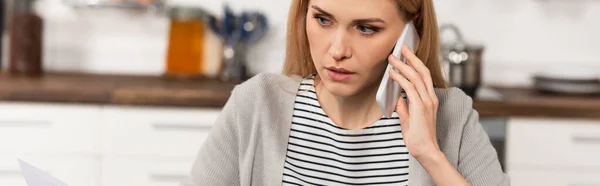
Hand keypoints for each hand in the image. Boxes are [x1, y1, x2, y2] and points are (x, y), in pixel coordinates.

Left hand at [387, 45, 439, 161]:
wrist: (426, 151)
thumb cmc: (418, 138)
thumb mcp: (409, 120)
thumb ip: (405, 108)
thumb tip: (398, 99)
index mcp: (429, 99)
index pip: (424, 77)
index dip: (416, 64)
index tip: (406, 56)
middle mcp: (430, 98)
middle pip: (422, 71)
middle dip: (412, 58)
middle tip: (402, 47)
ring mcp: (426, 102)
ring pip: (416, 77)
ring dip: (403, 65)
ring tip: (392, 58)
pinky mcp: (420, 107)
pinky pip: (409, 88)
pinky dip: (400, 78)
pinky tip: (392, 73)